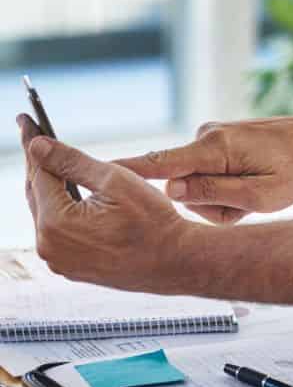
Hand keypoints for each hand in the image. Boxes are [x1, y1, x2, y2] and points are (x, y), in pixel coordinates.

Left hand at [18, 114, 194, 292]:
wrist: (174, 260)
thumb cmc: (153, 220)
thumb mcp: (116, 180)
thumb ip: (72, 161)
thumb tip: (37, 145)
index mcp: (56, 222)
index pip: (38, 172)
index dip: (33, 144)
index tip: (25, 120)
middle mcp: (48, 245)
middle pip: (36, 193)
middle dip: (37, 164)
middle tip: (34, 136)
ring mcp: (58, 260)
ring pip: (45, 213)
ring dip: (48, 187)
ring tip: (51, 163)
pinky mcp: (69, 266)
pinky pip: (56, 231)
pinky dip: (59, 210)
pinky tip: (67, 194)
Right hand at [112, 117, 292, 224]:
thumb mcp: (261, 196)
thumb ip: (214, 194)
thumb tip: (170, 190)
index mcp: (215, 147)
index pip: (159, 162)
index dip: (125, 172)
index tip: (92, 173)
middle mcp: (207, 136)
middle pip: (183, 185)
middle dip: (211, 203)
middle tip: (249, 203)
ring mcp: (210, 138)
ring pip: (197, 184)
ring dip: (222, 198)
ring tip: (256, 191)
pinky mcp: (215, 143)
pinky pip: (208, 175)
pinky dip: (227, 188)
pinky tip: (252, 184)